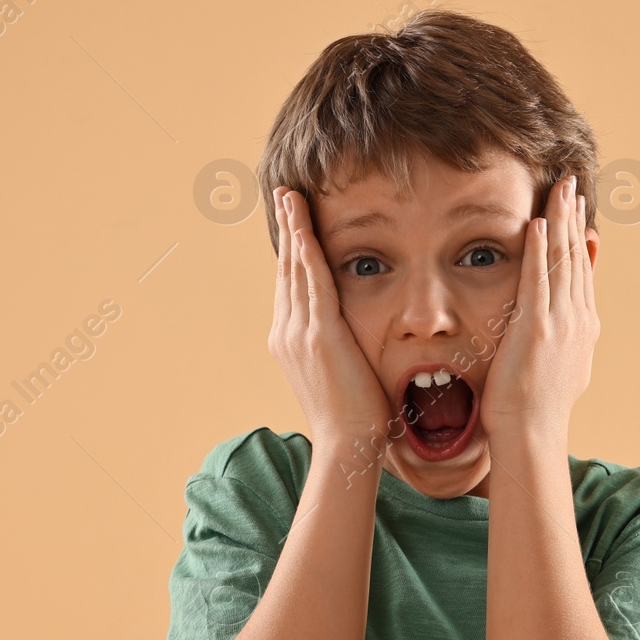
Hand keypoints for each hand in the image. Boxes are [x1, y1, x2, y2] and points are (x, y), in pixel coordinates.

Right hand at [268, 186, 396, 449]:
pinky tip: (305, 225)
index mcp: (291, 340)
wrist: (347, 446)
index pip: (291, 284)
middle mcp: (287, 332)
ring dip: (293, 228)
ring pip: (294, 268)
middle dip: (287, 228)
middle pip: (286, 268)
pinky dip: (306, 249)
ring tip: (290, 196)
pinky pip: (310, 282)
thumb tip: (355, 336)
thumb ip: (342, 348)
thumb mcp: (343, 372)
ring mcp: (298, 333)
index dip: (292, 249)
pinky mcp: (317, 336)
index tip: (293, 220)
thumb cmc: (356, 417)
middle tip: (284, 193)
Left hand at [478, 174, 599, 445]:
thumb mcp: (565, 368)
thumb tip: (576, 325)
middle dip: (573, 218)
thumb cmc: (538, 409)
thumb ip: (570, 340)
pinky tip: (539, 225)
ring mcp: (560, 322)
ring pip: (563, 261)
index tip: (578, 210)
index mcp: (584, 328)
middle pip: (576, 258)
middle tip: (570, 185)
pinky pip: (538, 279)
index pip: (582, 273)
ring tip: (559, 190)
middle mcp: (578, 319)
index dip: (580, 238)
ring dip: (561, 222)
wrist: (533, 433)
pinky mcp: (537, 327)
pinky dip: (540, 250)